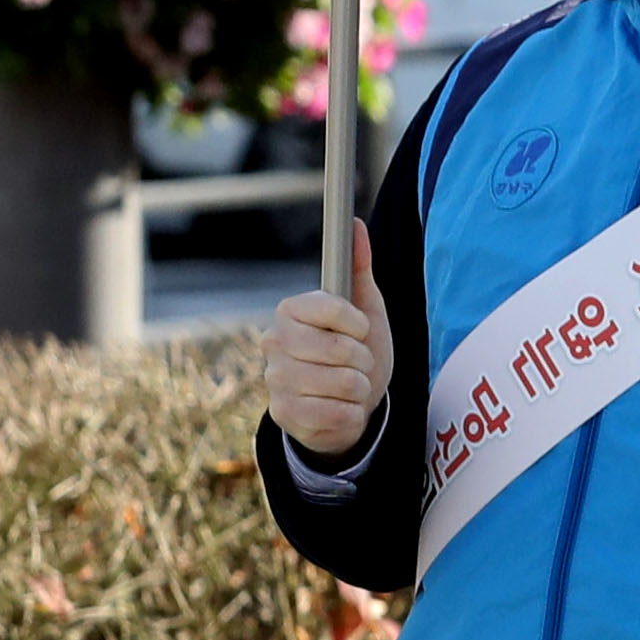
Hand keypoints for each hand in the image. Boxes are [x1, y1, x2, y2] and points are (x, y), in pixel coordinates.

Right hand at [268, 257, 390, 459]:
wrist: (349, 404)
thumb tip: (358, 226)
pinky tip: (339, 408)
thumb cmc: (356, 351)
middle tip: (355, 363)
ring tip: (348, 385)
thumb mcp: (366, 309)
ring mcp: (275, 379)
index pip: (330, 308)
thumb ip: (359, 269)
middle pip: (340, 349)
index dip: (357, 323)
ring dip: (360, 388)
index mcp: (290, 311)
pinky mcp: (283, 414)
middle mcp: (273, 342)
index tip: (360, 329)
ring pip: (343, 382)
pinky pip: (339, 412)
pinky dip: (352, 412)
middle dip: (362, 359)